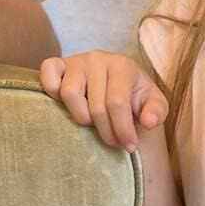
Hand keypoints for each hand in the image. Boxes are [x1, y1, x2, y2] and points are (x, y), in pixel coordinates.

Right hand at [40, 51, 167, 150]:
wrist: (117, 77)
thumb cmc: (134, 93)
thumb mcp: (153, 101)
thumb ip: (156, 111)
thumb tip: (147, 122)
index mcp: (122, 65)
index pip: (117, 103)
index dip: (122, 129)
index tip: (129, 146)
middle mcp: (97, 59)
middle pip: (95, 104)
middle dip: (106, 131)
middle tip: (113, 142)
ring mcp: (75, 60)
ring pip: (69, 93)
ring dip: (81, 116)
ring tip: (92, 123)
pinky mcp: (57, 63)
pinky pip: (48, 75)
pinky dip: (52, 90)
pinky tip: (67, 104)